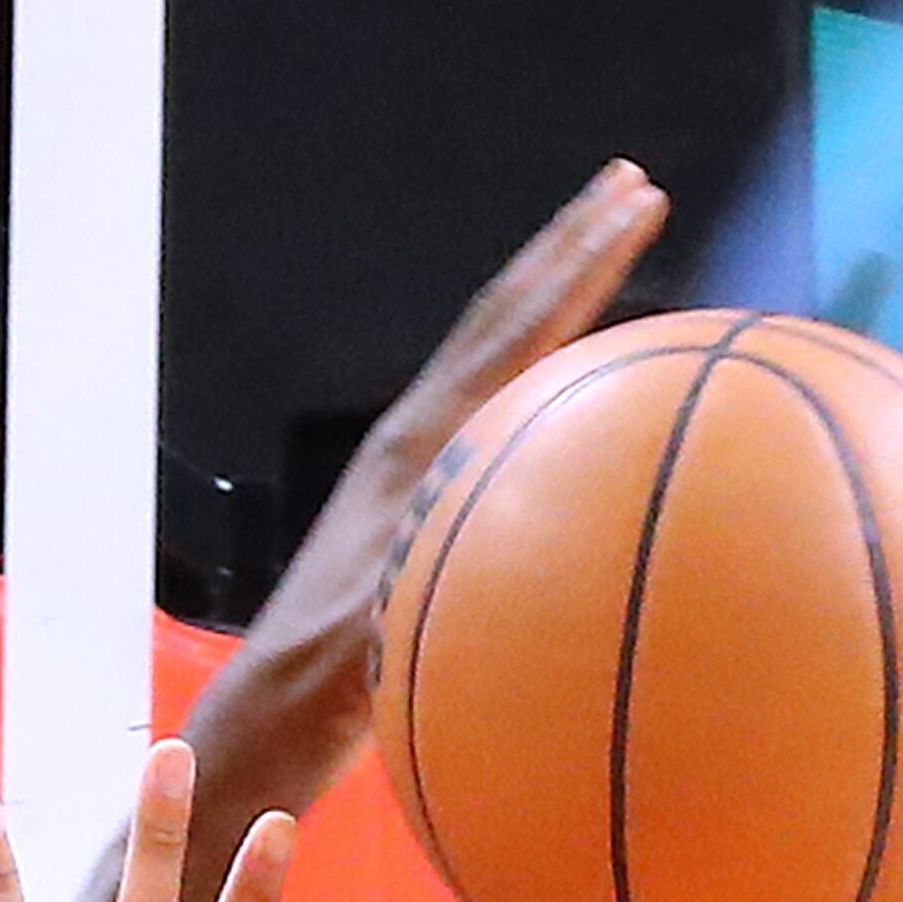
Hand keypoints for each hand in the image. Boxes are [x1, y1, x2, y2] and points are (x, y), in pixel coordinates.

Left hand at [232, 164, 669, 771]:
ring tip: (605, 244)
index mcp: (414, 453)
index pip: (511, 336)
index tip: (637, 199)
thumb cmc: (317, 693)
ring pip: (492, 353)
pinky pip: (491, 407)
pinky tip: (570, 378)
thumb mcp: (373, 637)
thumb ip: (420, 585)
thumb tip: (501, 554)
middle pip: (501, 316)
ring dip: (550, 293)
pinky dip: (537, 368)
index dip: (577, 267)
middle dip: (567, 243)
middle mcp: (413, 440)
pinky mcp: (417, 502)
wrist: (265, 721)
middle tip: (631, 180)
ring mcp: (412, 467)